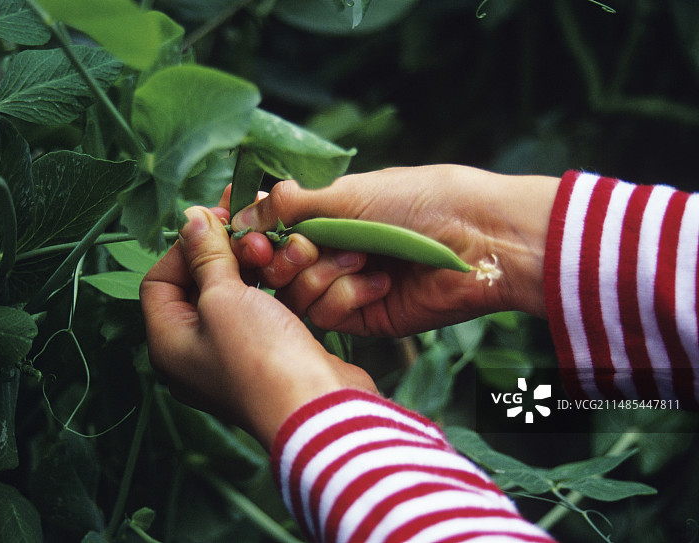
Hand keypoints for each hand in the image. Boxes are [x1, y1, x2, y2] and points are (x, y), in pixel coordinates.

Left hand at [140, 206, 376, 448]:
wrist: (317, 408)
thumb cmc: (260, 358)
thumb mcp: (223, 298)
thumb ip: (206, 256)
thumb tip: (191, 218)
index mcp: (168, 343)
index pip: (158, 280)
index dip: (183, 247)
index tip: (215, 222)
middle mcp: (193, 353)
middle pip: (194, 287)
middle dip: (219, 255)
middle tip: (247, 232)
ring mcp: (230, 357)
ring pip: (230, 298)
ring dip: (247, 270)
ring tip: (269, 249)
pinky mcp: (265, 356)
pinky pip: (257, 313)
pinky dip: (267, 291)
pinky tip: (284, 273)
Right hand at [228, 165, 558, 335]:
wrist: (479, 238)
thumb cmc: (420, 200)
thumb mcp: (349, 192)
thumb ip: (292, 206)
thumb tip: (243, 211)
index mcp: (330, 214)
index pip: (274, 230)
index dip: (255, 235)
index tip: (241, 236)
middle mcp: (334, 250)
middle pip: (277, 268)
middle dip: (283, 259)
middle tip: (301, 249)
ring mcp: (348, 285)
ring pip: (296, 294)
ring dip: (321, 275)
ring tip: (360, 259)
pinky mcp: (365, 317)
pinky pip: (327, 315)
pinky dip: (346, 296)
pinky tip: (379, 282)